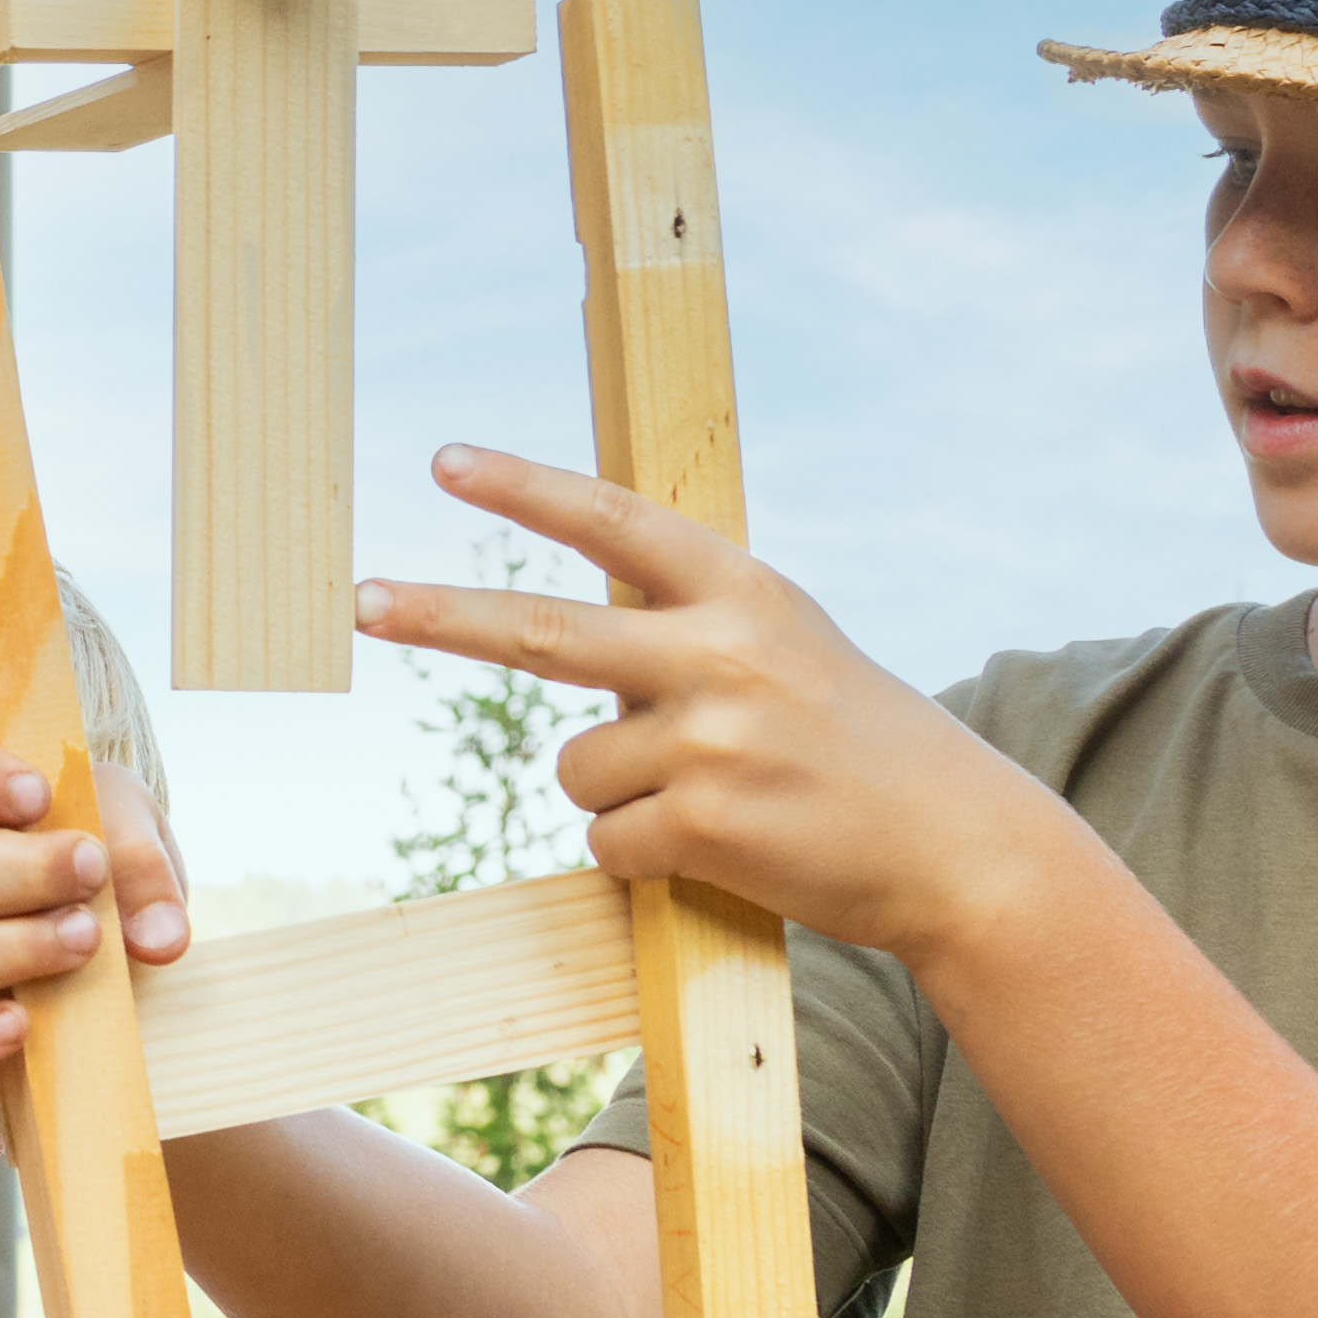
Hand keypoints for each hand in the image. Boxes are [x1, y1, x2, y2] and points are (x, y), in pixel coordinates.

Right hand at [0, 731, 198, 1117]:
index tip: (38, 794)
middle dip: (12, 873)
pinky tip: (23, 1025)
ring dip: (7, 949)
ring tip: (86, 940)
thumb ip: (140, 860)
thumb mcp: (130, 843)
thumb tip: (157, 937)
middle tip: (91, 869)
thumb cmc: (104, 885)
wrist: (120, 977)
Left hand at [353, 449, 1093, 982]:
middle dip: (438, 615)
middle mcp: (721, 652)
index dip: (525, 490)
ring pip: (576, 768)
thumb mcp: (789, 646)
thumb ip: (692, 627)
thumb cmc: (859, 747)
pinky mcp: (702, 824)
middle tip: (360, 599)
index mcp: (744, 591)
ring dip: (617, 796)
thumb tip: (568, 645)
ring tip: (713, 800)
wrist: (957, 848)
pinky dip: (642, 856)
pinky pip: (607, 840)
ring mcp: (709, 739)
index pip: (615, 522)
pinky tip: (720, 850)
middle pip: (541, 632)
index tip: (445, 461)